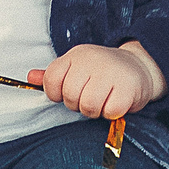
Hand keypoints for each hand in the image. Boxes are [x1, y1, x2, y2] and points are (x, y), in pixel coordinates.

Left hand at [27, 42, 164, 119]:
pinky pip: (110, 111)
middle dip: (76, 104)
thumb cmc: (101, 72)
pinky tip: (115, 103)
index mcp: (75, 55)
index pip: (51, 79)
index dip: (55, 94)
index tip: (66, 94)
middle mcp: (92, 60)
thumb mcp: (76, 67)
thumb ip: (53, 75)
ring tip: (101, 102)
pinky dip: (110, 113)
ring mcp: (111, 72)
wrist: (138, 66)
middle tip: (88, 98)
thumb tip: (30, 78)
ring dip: (93, 111)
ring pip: (88, 105)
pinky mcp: (128, 87)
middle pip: (70, 95)